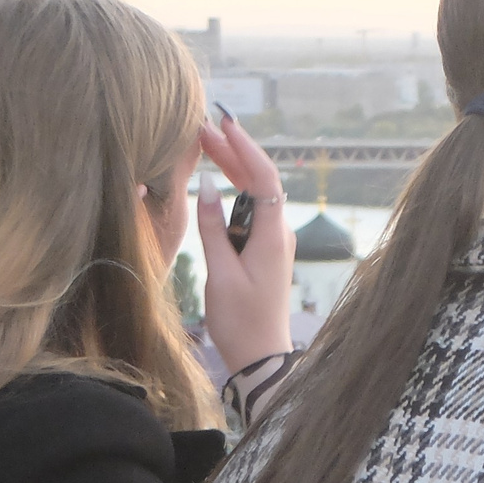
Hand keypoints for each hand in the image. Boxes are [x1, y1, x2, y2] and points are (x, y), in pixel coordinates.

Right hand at [194, 113, 295, 373]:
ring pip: (256, 196)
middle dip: (234, 152)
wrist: (260, 358)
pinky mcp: (265, 252)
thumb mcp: (221, 272)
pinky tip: (219, 181)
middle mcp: (279, 234)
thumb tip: (207, 184)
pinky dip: (235, 192)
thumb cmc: (241, 321)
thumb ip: (213, 226)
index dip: (244, 147)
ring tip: (207, 145)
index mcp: (272, 236)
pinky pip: (252, 212)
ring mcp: (274, 243)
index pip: (264, 178)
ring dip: (234, 169)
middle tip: (204, 129)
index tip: (224, 124)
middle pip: (260, 181)